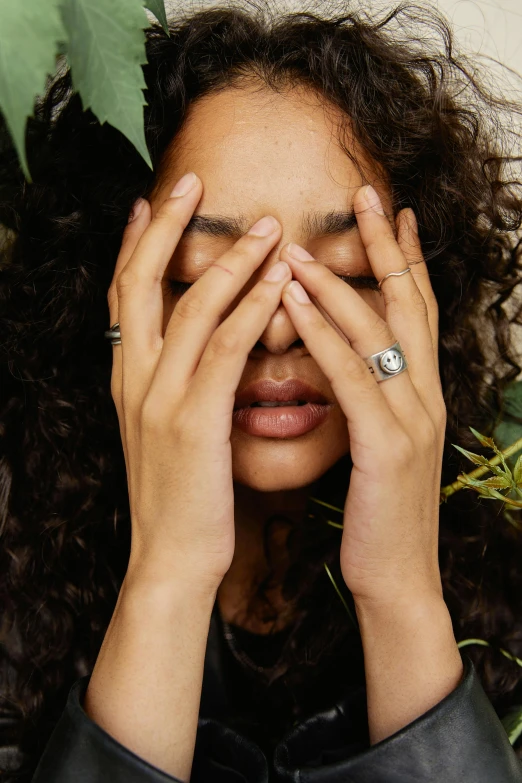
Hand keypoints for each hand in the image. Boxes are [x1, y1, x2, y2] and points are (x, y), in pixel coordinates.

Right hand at [107, 172, 290, 589]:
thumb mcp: (166, 433)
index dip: (134, 245)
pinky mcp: (193, 422)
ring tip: (267, 226)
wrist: (171, 558)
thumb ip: (175, 386)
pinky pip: (223, 350)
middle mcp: (134, 381)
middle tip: (192, 181)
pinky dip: (251, 310)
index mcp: (127, 382)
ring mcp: (159, 399)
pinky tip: (279, 283)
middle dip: (164, 227)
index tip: (151, 203)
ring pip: (190, 307)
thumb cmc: (180, 497)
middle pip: (140, 283)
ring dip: (230, 260)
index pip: (124, 297)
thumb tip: (198, 351)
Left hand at [280, 184, 446, 606]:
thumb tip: (342, 363)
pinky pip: (353, 377)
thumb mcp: (380, 446)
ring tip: (297, 247)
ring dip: (337, 283)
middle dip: (386, 246)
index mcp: (422, 394)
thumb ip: (370, 400)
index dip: (405, 258)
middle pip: (410, 303)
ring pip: (379, 332)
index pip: (416, 310)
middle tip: (364, 193)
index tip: (387, 211)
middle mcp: (426, 395)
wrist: (400, 577)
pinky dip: (325, 335)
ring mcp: (413, 417)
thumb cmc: (380, 512)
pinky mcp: (388, 445)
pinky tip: (295, 305)